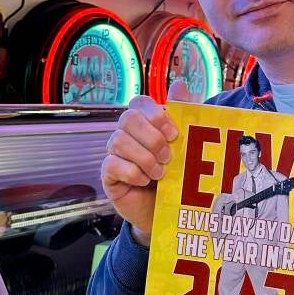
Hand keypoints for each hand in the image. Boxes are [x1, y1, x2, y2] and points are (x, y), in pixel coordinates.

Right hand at [101, 80, 188, 242]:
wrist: (166, 211)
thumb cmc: (175, 176)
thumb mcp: (184, 146)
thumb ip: (182, 115)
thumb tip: (180, 84)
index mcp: (144, 123)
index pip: (139, 103)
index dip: (155, 114)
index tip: (174, 133)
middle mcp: (126, 134)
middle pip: (128, 118)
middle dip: (152, 137)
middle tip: (169, 156)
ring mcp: (115, 154)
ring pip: (119, 140)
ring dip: (145, 157)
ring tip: (161, 173)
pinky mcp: (108, 175)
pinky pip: (112, 165)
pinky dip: (133, 173)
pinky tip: (145, 181)